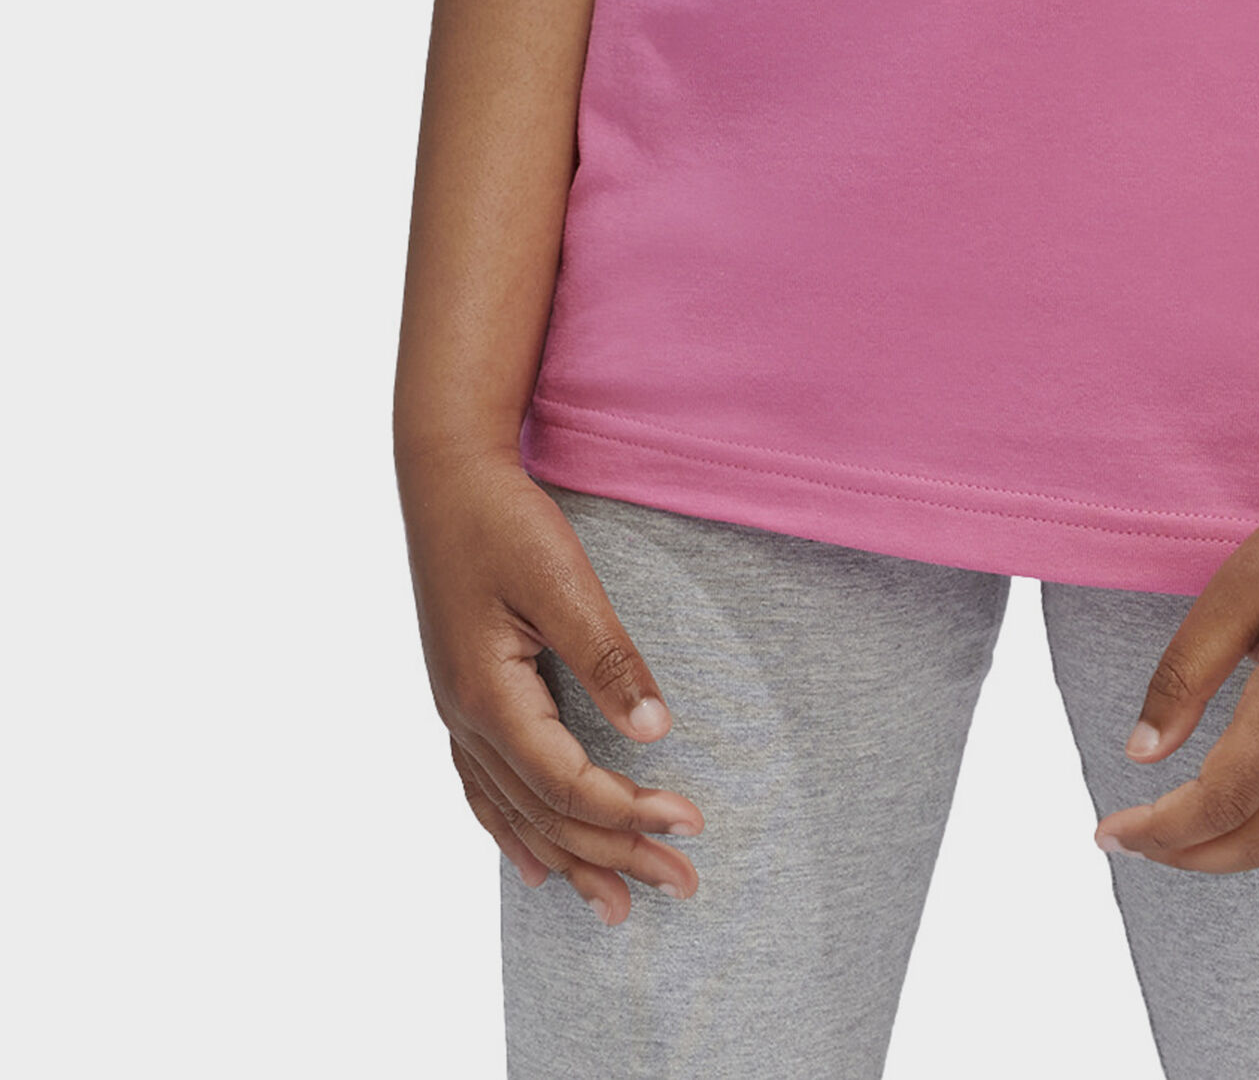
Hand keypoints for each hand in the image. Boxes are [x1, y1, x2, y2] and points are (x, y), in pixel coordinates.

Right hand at [400, 448, 702, 921]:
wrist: (444, 475)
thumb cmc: (503, 519)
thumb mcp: (562, 580)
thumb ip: (607, 657)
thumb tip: (655, 731)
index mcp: (488, 694)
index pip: (568, 783)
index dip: (630, 813)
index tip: (692, 823)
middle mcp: (465, 717)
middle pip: (545, 813)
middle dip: (615, 853)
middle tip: (683, 884)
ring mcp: (456, 711)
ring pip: (514, 813)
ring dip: (570, 860)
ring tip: (618, 907)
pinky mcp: (461, 695)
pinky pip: (484, 788)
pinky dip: (513, 833)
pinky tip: (534, 864)